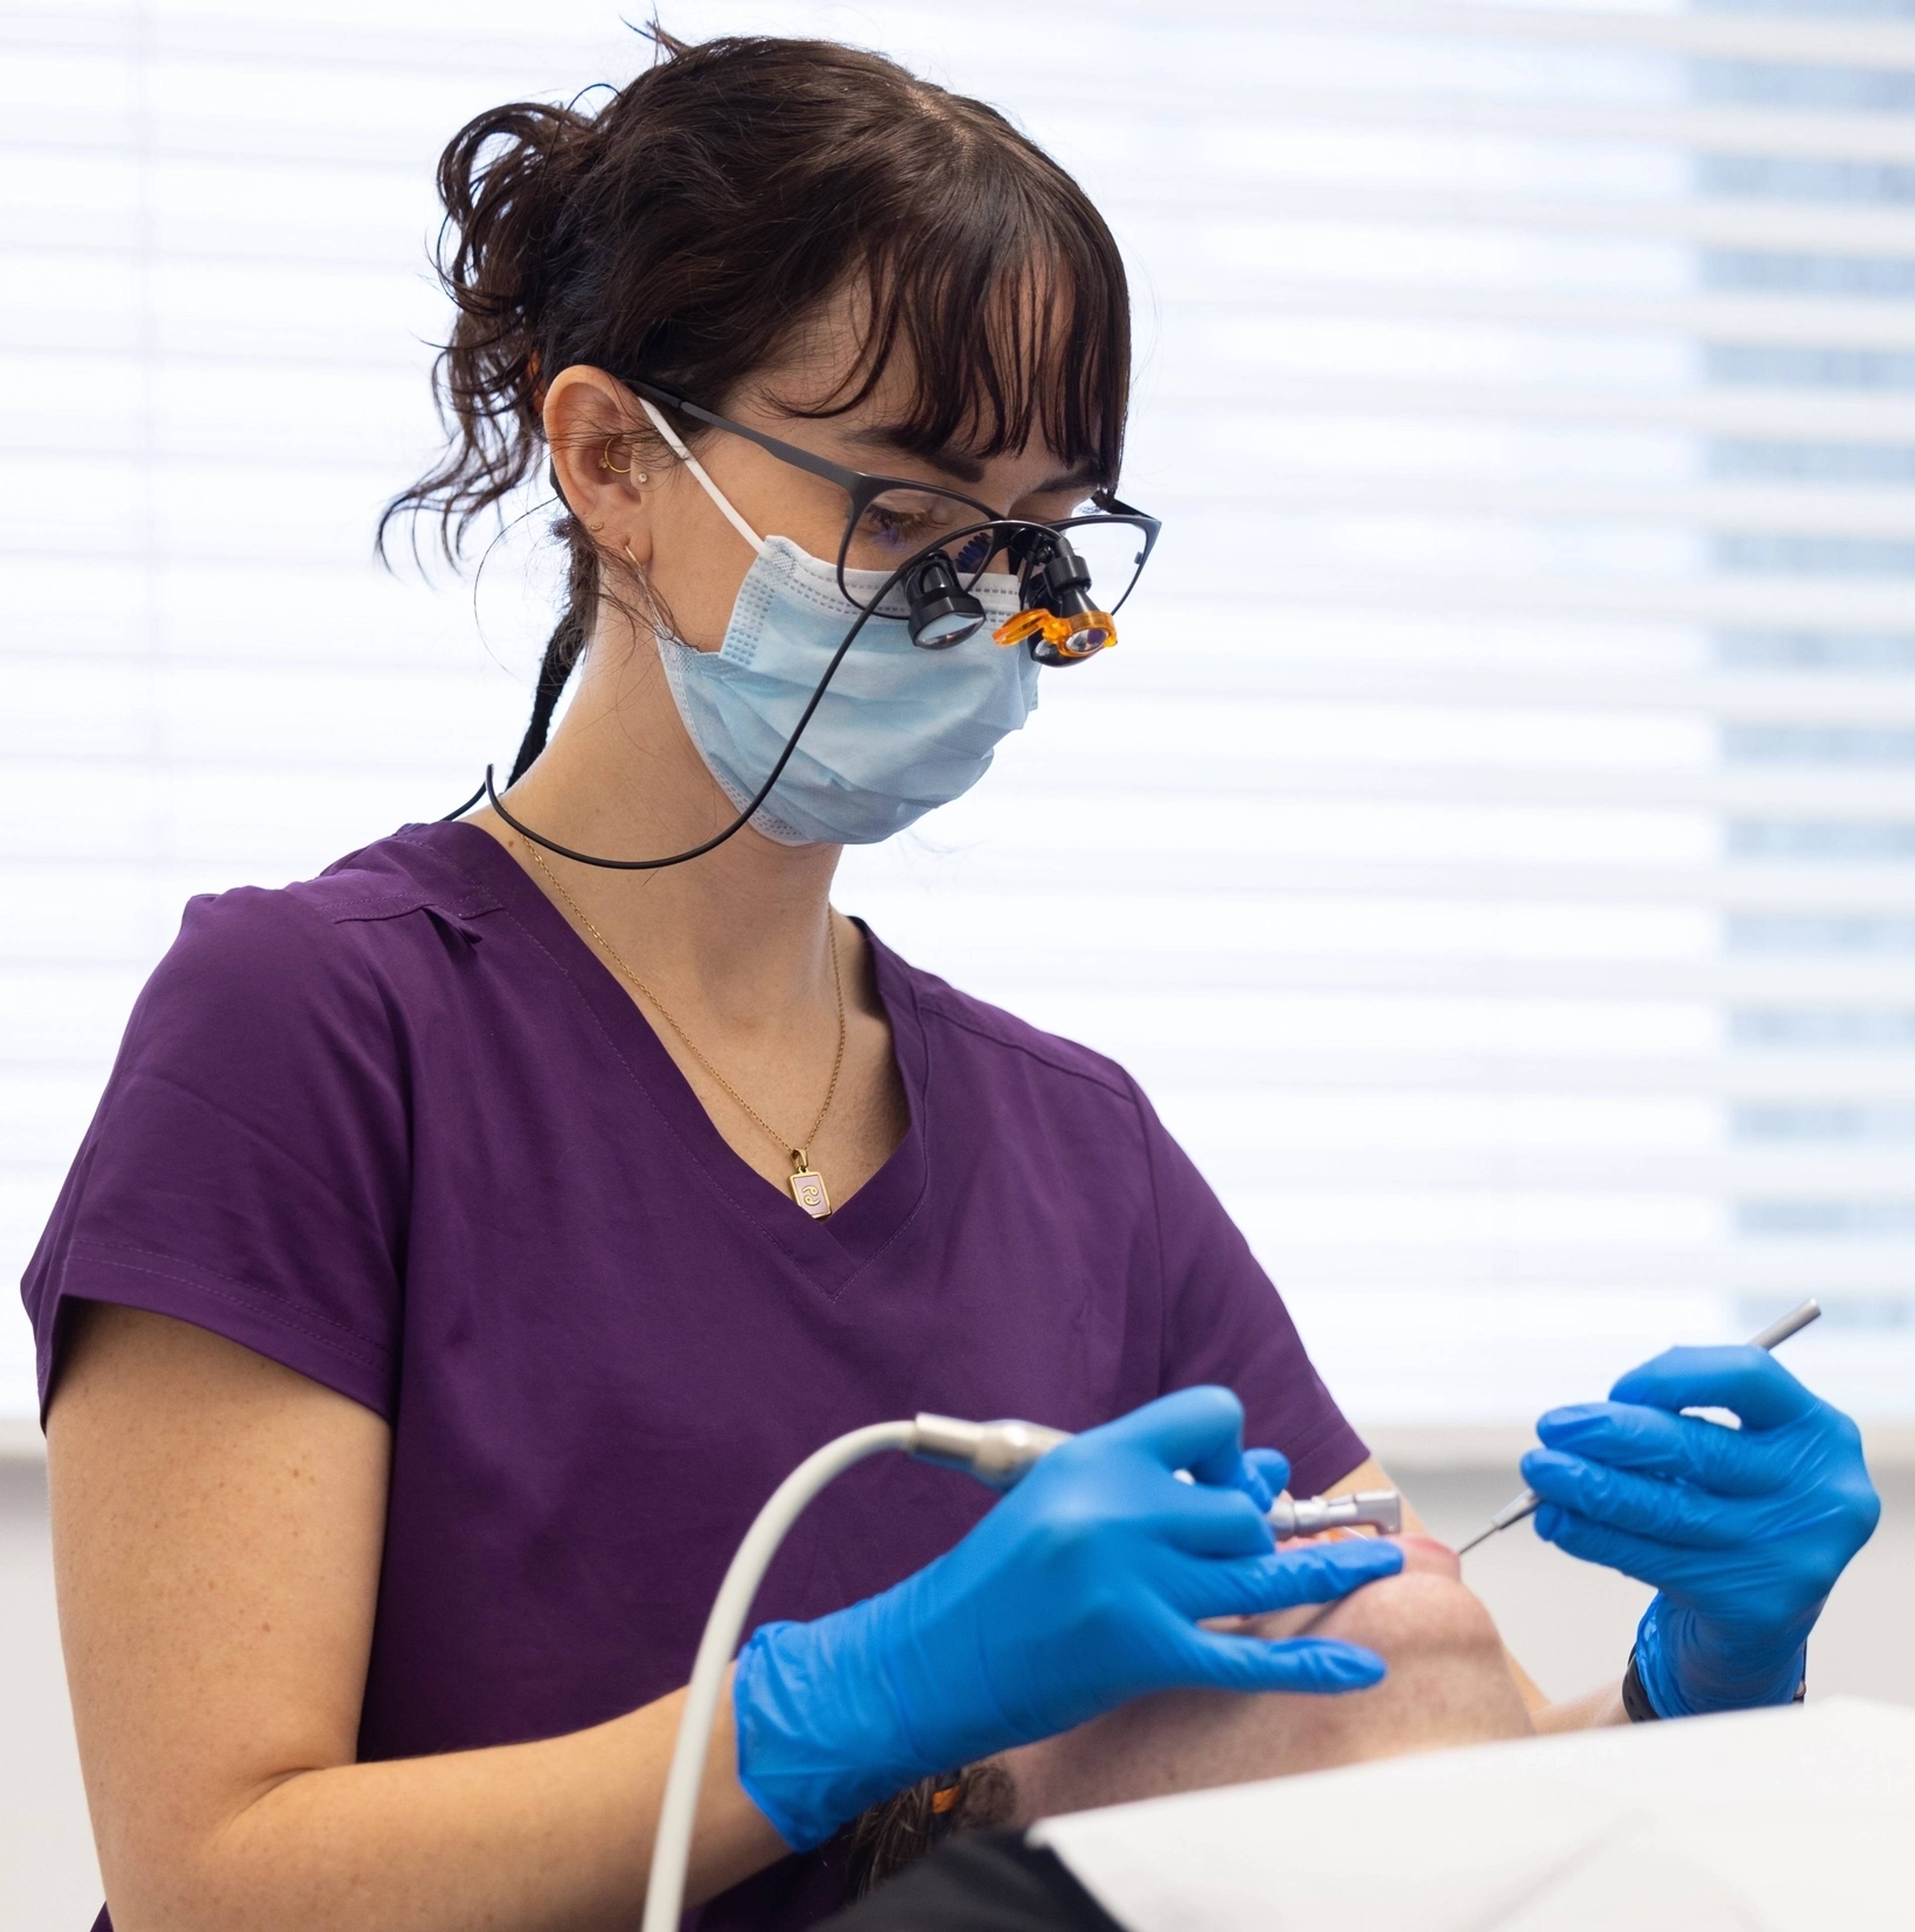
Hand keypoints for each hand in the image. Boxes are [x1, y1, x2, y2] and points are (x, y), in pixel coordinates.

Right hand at [733, 1386, 1403, 1847]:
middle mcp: (1116, 1509)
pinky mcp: (1141, 1652)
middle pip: (1239, 1504)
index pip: (1206, 1416)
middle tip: (1250, 1546)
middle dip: (1254, 1527)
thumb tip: (1265, 1474)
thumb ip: (1150, 1484)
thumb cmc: (993, 1583)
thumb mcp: (1060, 1504)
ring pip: (1256, 1565)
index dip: (1230, 1445)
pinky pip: (1249, 1654)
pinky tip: (1361, 1665)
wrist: (925, 1659)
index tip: (1225, 1475)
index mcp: (1092, 1459)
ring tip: (1384, 1559)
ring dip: (1328, 1567)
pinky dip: (1312, 1664)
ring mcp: (1131, 1583)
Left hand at [1521, 1346, 1879, 1716]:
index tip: (1618, 1389)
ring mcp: (1794, 1555)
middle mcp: (1820, 1492)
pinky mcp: (1757, 1607)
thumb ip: (1676, 1421)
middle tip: (1551, 1427)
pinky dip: (1595, 1537)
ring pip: (1668, 1510)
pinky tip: (1557, 1522)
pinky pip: (1655, 1561)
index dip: (1673, 1375)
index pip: (1747, 1376)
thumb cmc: (1734, 1501)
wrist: (1767, 1609)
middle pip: (1698, 1449)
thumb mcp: (1731, 1448)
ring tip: (1540, 1471)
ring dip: (1589, 1488)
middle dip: (1610, 1435)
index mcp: (1818, 1430)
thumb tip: (1582, 1424)